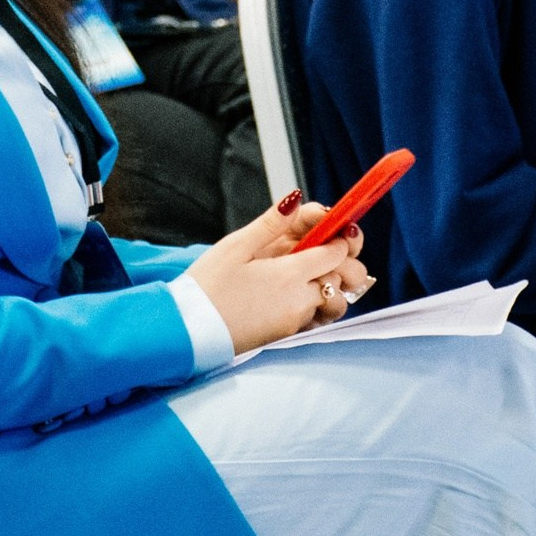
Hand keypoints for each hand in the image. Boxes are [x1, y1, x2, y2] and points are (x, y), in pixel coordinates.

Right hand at [181, 196, 368, 353]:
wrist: (190, 331)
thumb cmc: (206, 288)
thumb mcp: (235, 247)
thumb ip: (271, 223)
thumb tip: (295, 200)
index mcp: (289, 275)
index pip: (336, 252)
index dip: (338, 235)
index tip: (330, 227)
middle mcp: (300, 300)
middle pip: (345, 278)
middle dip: (344, 260)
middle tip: (325, 247)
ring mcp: (296, 321)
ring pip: (337, 301)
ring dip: (334, 285)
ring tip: (311, 271)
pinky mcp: (289, 334)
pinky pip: (319, 318)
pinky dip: (320, 305)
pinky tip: (299, 292)